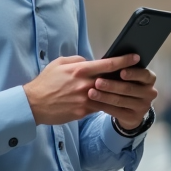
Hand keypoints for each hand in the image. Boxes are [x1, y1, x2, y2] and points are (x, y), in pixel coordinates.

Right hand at [23, 55, 140, 125]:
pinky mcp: (82, 112)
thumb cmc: (46, 82)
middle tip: (135, 75)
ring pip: (107, 96)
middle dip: (125, 78)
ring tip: (123, 89)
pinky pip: (98, 107)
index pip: (108, 64)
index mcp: (80, 70)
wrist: (33, 104)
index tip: (136, 58)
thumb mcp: (59, 63)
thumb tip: (90, 61)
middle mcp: (85, 85)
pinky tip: (107, 101)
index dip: (124, 60)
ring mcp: (85, 100)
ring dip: (115, 93)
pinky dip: (103, 103)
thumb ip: (77, 60)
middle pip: (112, 81)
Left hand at [89, 66, 158, 130]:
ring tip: (91, 92)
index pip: (144, 74)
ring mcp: (143, 107)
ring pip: (121, 101)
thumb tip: (107, 60)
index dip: (133, 73)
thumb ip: (122, 68)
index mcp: (150, 79)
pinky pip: (116, 112)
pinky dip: (103, 106)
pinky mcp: (134, 118)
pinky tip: (92, 103)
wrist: (130, 108)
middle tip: (97, 82)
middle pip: (129, 88)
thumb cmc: (125, 84)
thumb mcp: (128, 76)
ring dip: (104, 96)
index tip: (121, 71)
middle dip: (112, 85)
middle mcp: (150, 93)